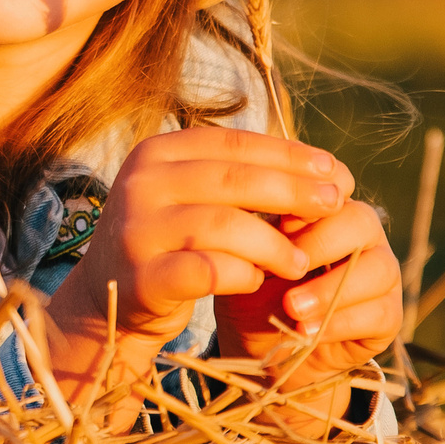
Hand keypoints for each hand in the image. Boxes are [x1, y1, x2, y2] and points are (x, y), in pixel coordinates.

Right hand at [49, 126, 354, 344]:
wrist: (109, 299)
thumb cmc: (169, 242)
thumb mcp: (192, 197)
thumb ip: (240, 179)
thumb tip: (327, 171)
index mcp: (154, 152)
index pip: (232, 144)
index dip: (287, 155)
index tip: (332, 170)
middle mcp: (139, 183)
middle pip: (233, 180)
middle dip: (293, 192)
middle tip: (335, 206)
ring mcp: (136, 230)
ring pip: (224, 226)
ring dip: (274, 244)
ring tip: (300, 260)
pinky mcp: (143, 278)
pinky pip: (209, 272)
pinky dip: (242, 275)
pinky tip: (258, 281)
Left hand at [213, 198, 402, 380]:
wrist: (266, 351)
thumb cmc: (254, 295)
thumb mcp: (246, 261)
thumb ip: (255, 233)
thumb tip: (250, 209)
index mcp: (326, 211)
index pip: (334, 184)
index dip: (311, 197)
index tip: (277, 219)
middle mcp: (362, 235)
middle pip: (361, 220)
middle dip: (320, 244)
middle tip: (283, 268)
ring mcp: (381, 273)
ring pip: (379, 268)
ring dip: (330, 289)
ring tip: (291, 308)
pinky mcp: (389, 315)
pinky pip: (380, 312)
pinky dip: (339, 323)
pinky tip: (306, 332)